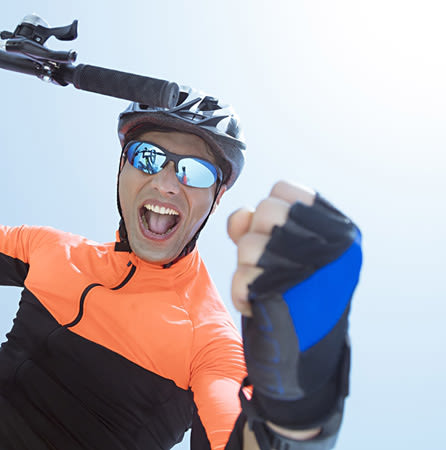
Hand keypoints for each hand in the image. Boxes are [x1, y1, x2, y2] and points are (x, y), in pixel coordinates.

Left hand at [226, 180, 361, 437]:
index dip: (268, 210)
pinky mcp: (284, 297)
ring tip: (268, 287)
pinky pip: (241, 278)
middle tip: (270, 265)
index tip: (274, 234)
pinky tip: (263, 307)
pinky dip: (242, 295)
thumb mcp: (289, 254)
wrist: (305, 363)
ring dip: (246, 268)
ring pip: (248, 244)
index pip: (285, 190)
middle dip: (255, 238)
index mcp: (341, 232)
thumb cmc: (298, 300)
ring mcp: (309, 271)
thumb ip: (262, 225)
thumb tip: (241, 215)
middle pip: (265, 210)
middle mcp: (332, 248)